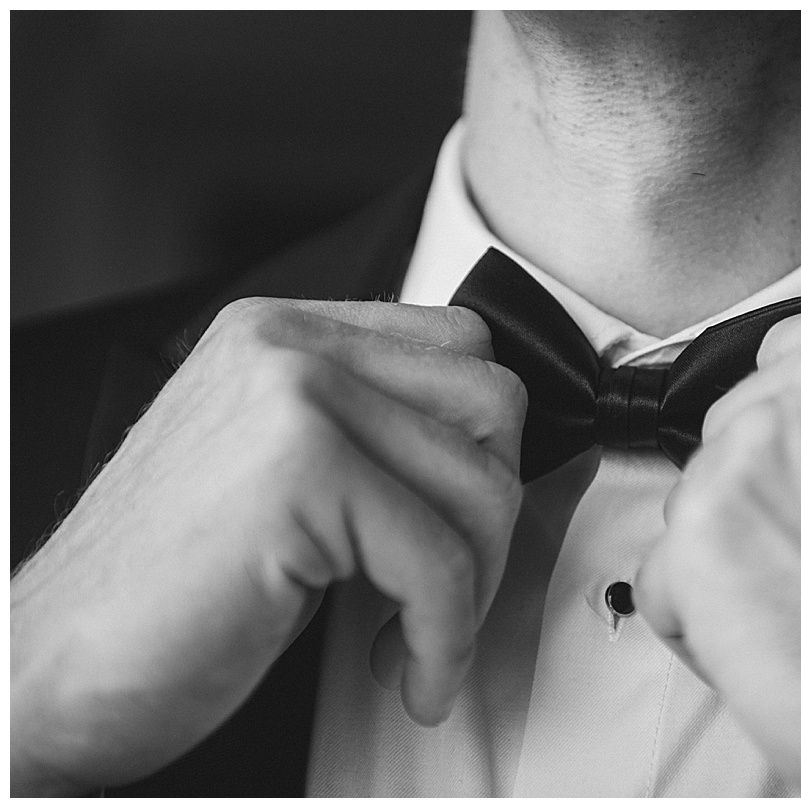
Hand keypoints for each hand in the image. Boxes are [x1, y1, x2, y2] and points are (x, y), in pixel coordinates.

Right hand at [11, 297, 525, 794]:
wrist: (48, 668)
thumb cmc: (169, 590)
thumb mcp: (280, 477)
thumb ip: (370, 435)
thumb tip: (489, 458)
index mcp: (284, 333)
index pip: (464, 346)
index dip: (484, 449)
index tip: (459, 526)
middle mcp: (287, 344)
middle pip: (493, 404)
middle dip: (491, 516)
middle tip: (449, 589)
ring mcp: (291, 397)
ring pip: (482, 484)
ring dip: (474, 588)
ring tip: (416, 638)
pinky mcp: (298, 472)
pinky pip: (441, 563)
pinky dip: (444, 638)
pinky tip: (407, 671)